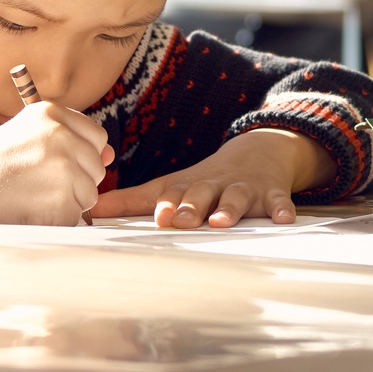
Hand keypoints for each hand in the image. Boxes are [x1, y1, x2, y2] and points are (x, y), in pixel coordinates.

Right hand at [0, 102, 112, 228]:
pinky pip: (77, 217)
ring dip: (66, 201)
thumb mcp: (27, 132)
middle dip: (74, 181)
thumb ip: (69, 139)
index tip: (52, 163)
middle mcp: (62, 135)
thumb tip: (110, 156)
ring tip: (31, 195)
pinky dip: (57, 220)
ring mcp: (64, 167)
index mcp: (52, 112)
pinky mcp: (62, 199)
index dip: (79, 155)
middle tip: (35, 181)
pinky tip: (30, 209)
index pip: (96, 137)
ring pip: (89, 195)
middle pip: (96, 168)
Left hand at [91, 128, 334, 228]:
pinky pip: (277, 201)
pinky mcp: (270, 193)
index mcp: (185, 187)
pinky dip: (281, 209)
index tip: (156, 216)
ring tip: (222, 221)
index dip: (161, 205)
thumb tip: (88, 210)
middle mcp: (211, 186)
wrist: (258, 151)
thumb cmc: (203, 179)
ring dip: (228, 209)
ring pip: (234, 198)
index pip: (168, 195)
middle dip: (189, 207)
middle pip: (198, 195)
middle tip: (179, 220)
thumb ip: (129, 201)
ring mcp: (241, 189)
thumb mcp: (168, 185)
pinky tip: (284, 219)